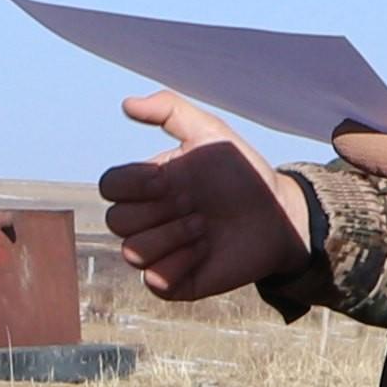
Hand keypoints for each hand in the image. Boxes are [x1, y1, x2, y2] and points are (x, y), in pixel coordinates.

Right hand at [96, 92, 306, 299]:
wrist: (277, 214)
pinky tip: (206, 250)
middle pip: (116, 221)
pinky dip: (180, 264)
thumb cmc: (242, 174)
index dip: (134, 184)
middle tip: (194, 203)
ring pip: (132, 252)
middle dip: (158, 211)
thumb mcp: (209, 132)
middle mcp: (148, 219)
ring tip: (204, 226)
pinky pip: (155, 281)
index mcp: (148, 185)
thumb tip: (126, 103)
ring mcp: (160, 253)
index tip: (169, 179)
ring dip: (172, 236)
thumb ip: (169, 110)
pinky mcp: (176, 282)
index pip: (110, 186)